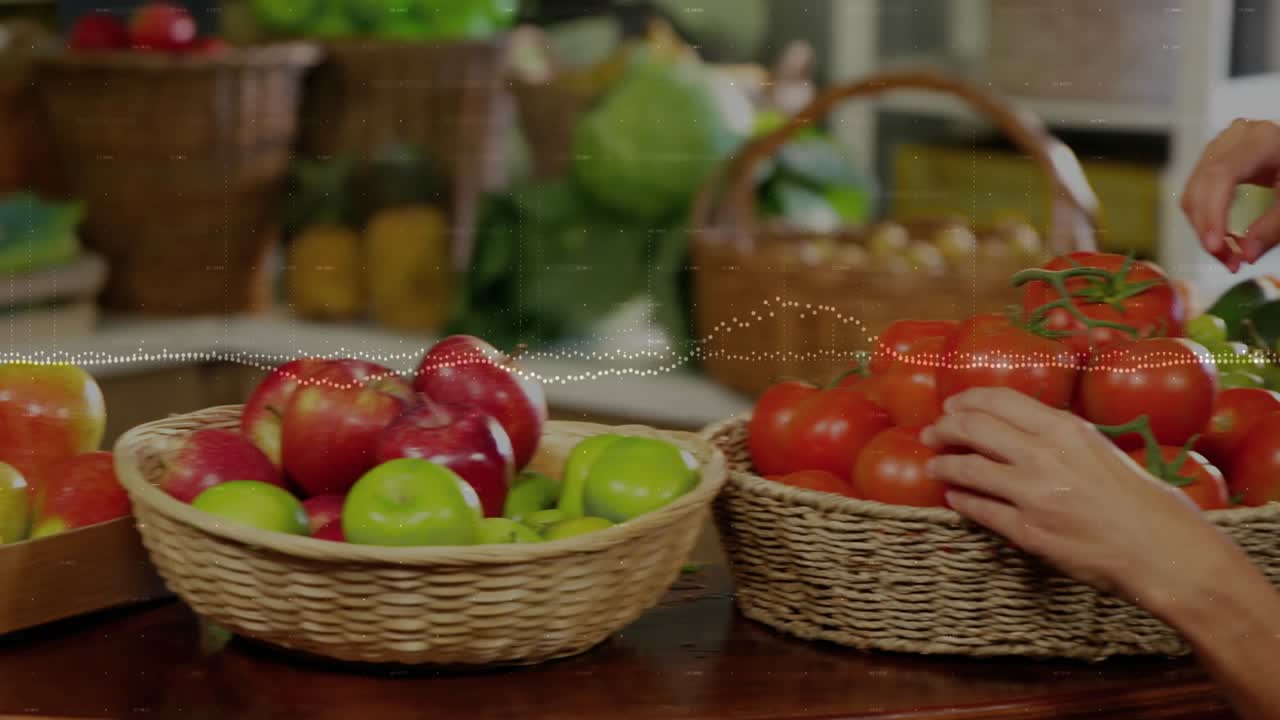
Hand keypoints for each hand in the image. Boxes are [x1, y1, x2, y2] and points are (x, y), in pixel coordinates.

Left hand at [920, 388, 1232, 606]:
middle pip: (972, 428)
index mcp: (1065, 430)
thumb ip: (1060, 438)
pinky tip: (954, 499)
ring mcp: (1032, 495)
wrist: (1163, 551)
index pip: (998, 401)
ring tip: (934, 467)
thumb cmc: (1144, 502)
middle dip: (943, 429)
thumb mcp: (1101, 451)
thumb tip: (1022, 430)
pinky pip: (979, 510)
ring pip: (967, 469)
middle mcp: (1044, 456)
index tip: (950, 406)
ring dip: (943, 466)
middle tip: (932, 434)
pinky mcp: (1028, 532)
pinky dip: (961, 501)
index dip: (965, 401)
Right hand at [1180, 119, 1279, 271]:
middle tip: (1227, 260)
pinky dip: (1205, 220)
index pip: (1221, 175)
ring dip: (1203, 230)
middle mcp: (1233, 140)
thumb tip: (1247, 255)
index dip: (1213, 212)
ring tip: (1227, 254)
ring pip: (1193, 194)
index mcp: (1260, 141)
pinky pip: (1196, 194)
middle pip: (1201, 188)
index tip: (1215, 247)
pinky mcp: (1213, 161)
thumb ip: (1274, 227)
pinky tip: (1222, 237)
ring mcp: (1220, 148)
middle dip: (1207, 230)